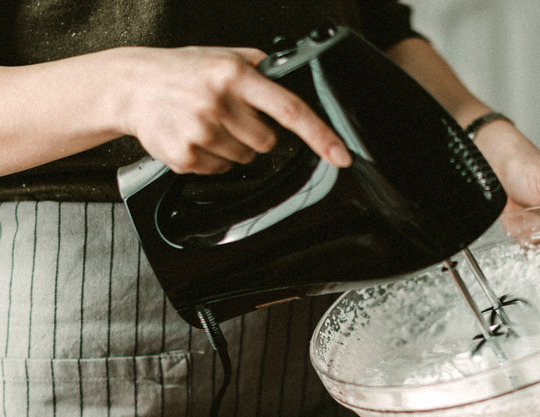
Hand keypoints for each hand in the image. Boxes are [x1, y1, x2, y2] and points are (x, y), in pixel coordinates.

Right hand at [117, 46, 351, 173]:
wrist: (131, 85)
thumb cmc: (183, 70)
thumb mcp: (224, 55)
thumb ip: (261, 69)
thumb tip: (298, 83)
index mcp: (235, 75)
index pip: (290, 110)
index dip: (320, 136)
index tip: (340, 155)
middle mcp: (218, 102)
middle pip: (267, 142)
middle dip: (258, 134)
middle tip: (233, 117)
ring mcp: (200, 132)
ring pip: (245, 159)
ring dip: (235, 147)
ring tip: (209, 124)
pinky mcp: (185, 156)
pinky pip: (220, 171)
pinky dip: (214, 159)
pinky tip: (196, 137)